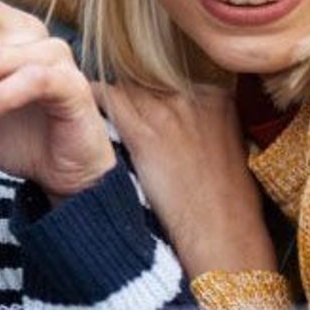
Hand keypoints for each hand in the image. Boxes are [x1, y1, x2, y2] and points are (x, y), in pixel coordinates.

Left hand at [94, 80, 275, 276]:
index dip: (149, 94)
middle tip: (114, 111)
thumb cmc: (223, 201)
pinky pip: (107, 97)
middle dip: (130, 95)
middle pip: (146, 79)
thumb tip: (178, 119)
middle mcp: (194, 96)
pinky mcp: (145, 131)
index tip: (140, 108)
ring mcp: (170, 111)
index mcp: (218, 98)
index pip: (169, 80)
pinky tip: (85, 109)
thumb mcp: (225, 148)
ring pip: (125, 86)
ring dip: (111, 99)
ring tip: (95, 111)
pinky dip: (94, 99)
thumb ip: (202, 123)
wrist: (221, 231)